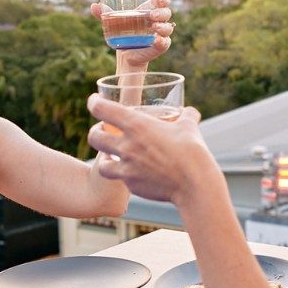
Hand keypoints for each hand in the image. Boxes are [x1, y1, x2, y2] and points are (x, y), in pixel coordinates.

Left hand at [87, 94, 210, 203]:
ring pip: (102, 164)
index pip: (102, 109)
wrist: (194, 184)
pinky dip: (126, 176)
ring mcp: (127, 169)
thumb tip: (189, 112)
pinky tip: (134, 174)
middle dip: (95, 132)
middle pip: (94, 137)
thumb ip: (186, 116)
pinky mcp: (133, 186)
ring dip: (104, 159)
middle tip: (102, 130)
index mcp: (137, 125)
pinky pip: (122, 180)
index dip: (94, 103)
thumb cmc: (192, 151)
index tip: (94, 100)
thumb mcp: (190, 127)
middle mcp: (126, 146)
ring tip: (110, 157)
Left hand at [90, 0, 173, 69]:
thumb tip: (94, 5)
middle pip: (167, 13)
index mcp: (150, 11)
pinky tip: (156, 40)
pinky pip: (165, 43)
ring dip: (163, 26)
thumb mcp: (114, 22)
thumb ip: (105, 13)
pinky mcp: (160, 46)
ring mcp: (160, 34)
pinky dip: (162, 41)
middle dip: (161, 13)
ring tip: (154, 27)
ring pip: (168, 27)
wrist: (124, 53)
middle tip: (151, 16)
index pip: (162, 1)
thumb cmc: (123, 32)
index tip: (159, 0)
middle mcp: (158, 21)